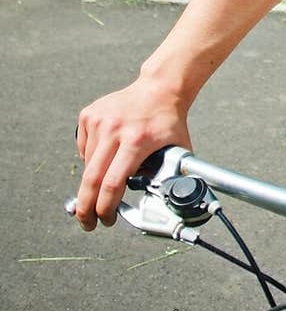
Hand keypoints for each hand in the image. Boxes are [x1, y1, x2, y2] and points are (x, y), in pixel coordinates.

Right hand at [74, 77, 191, 230]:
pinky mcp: (89, 115)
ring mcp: (99, 121)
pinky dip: (91, 159)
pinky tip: (107, 154)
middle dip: (86, 207)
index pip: (113, 183)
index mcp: (137, 141)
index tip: (106, 220)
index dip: (106, 207)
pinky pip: (84, 148)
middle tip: (86, 222)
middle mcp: (114, 130)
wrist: (160, 88)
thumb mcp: (176, 150)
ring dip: (94, 181)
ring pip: (87, 165)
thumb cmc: (169, 121)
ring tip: (108, 181)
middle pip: (91, 179)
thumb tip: (165, 202)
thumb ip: (169, 176)